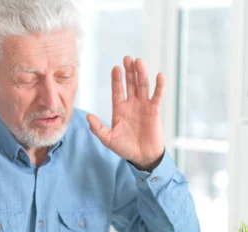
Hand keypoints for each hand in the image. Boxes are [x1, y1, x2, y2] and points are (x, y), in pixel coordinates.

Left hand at [88, 56, 164, 170]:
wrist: (142, 157)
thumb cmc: (124, 148)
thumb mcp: (108, 139)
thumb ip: (98, 128)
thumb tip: (88, 116)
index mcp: (119, 109)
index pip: (117, 91)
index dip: (116, 80)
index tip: (115, 68)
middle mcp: (131, 104)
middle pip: (130, 84)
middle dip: (129, 71)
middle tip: (127, 58)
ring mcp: (143, 106)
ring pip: (142, 86)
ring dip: (141, 73)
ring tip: (138, 61)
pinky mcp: (154, 110)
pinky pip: (157, 96)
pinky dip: (159, 86)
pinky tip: (159, 75)